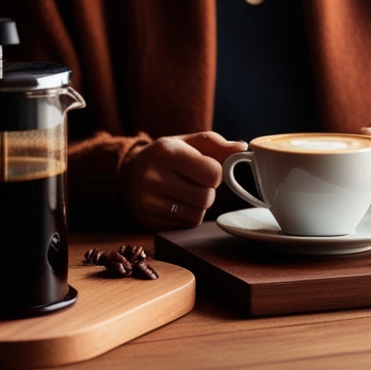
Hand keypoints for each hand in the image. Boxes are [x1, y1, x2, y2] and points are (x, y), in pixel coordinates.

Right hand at [118, 132, 246, 230]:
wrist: (127, 174)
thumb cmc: (166, 156)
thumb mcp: (187, 143)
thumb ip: (216, 144)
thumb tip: (243, 148)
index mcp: (166, 152)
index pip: (212, 173)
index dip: (215, 173)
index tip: (205, 168)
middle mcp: (153, 177)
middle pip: (206, 198)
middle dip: (208, 191)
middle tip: (195, 183)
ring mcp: (147, 202)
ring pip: (197, 215)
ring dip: (199, 205)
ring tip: (185, 193)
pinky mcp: (147, 221)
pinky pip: (185, 225)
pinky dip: (187, 216)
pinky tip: (175, 203)